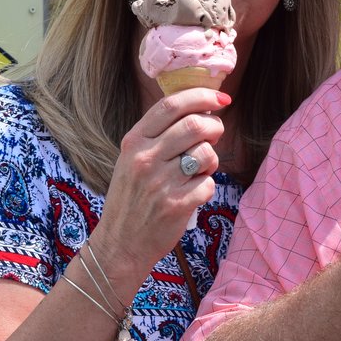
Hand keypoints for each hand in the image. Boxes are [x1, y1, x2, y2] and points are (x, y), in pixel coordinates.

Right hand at [88, 87, 228, 278]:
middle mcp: (145, 158)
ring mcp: (160, 182)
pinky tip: (192, 194)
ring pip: (207, 154)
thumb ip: (160, 135)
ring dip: (211, 160)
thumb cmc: (132, 197)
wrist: (120, 244)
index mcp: (134, 141)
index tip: (220, 99)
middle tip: (214, 135)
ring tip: (199, 171)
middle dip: (215, 127)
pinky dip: (206, 187)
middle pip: (195, 125)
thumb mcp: (133, 159)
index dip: (201, 96)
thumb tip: (202, 110)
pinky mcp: (176, 205)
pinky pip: (209, 184)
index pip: (171, 105)